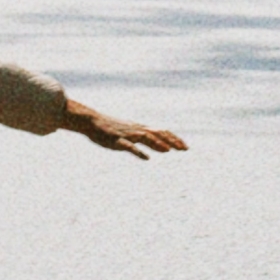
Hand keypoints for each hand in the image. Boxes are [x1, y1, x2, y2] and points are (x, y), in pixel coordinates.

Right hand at [62, 98, 186, 159]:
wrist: (93, 122)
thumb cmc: (112, 127)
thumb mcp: (130, 131)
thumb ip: (144, 138)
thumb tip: (158, 146)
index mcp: (141, 128)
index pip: (162, 132)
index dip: (174, 139)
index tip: (185, 146)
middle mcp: (137, 130)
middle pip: (158, 134)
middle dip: (172, 141)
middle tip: (185, 149)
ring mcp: (127, 135)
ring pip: (145, 138)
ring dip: (157, 144)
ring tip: (168, 151)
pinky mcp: (117, 141)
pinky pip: (129, 147)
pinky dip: (138, 152)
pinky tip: (146, 158)